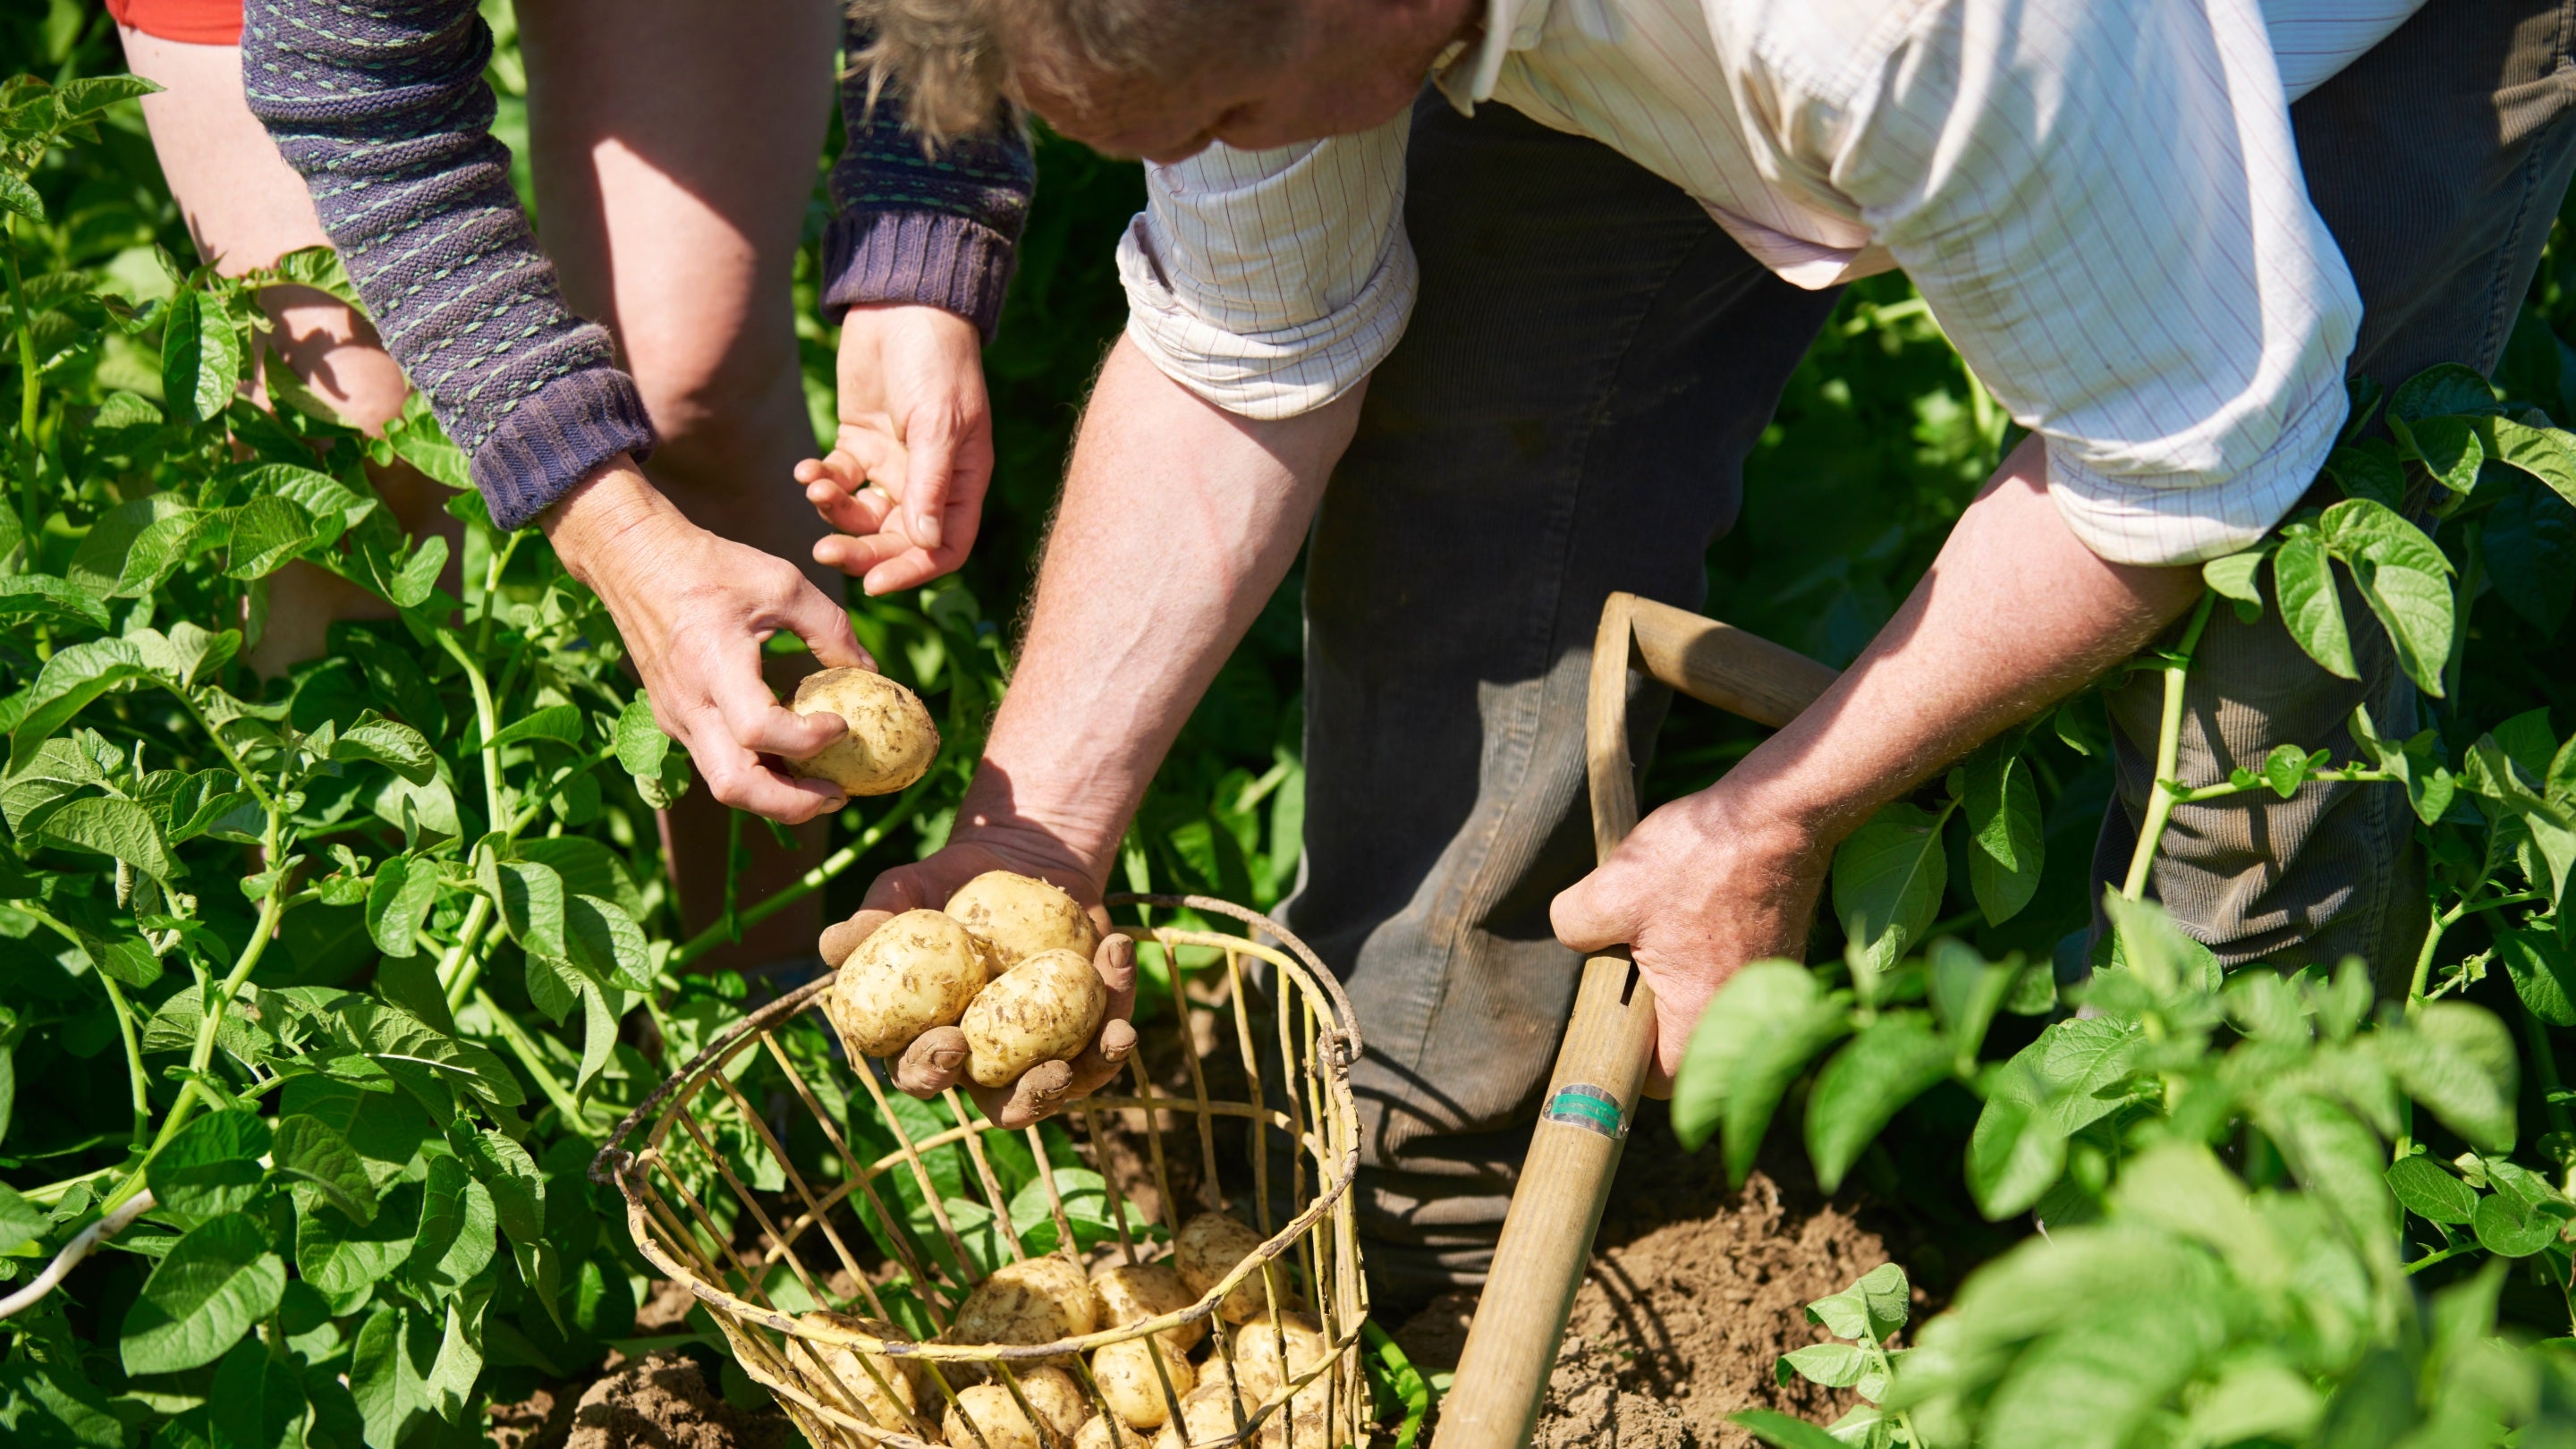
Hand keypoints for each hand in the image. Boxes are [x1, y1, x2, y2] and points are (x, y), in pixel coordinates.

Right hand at [543, 459, 869, 822]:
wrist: (635, 561)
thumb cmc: (710, 566)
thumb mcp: (782, 583)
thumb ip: (831, 628)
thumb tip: (871, 672)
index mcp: (712, 664)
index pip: (757, 730)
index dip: (806, 740)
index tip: (843, 723)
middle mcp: (688, 703)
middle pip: (734, 786)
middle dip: (791, 804)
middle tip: (839, 794)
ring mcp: (677, 718)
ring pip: (724, 784)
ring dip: (776, 797)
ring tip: (824, 785)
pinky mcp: (675, 720)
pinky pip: (718, 762)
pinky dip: (758, 772)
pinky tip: (791, 757)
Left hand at [797, 304, 990, 594]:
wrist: (903, 305)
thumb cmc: (936, 361)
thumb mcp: (938, 423)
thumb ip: (930, 484)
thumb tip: (926, 542)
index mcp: (963, 482)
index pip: (943, 548)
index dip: (912, 570)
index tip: (874, 583)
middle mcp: (930, 481)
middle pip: (896, 539)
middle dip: (861, 549)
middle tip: (824, 553)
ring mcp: (892, 464)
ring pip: (862, 514)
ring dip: (835, 511)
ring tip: (815, 486)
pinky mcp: (859, 443)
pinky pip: (839, 479)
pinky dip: (820, 480)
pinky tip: (806, 469)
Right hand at [821, 836, 1137, 1128]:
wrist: (1017, 861)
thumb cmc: (946, 885)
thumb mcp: (905, 890)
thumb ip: (873, 917)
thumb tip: (832, 942)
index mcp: (928, 1042)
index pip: (921, 1074)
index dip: (929, 1072)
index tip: (947, 1043)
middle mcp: (985, 1062)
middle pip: (1003, 1105)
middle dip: (1028, 1100)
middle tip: (1047, 1071)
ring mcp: (1041, 1051)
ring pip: (1069, 1085)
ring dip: (1095, 1067)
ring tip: (1116, 1032)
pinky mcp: (1089, 1029)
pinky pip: (1108, 1037)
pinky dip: (1122, 1006)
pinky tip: (1120, 957)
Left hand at [1550, 780, 1831, 1094]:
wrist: (1778, 813)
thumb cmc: (1701, 857)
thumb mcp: (1611, 891)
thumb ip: (1574, 927)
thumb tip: (1572, 934)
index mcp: (1699, 1019)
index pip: (1653, 1079)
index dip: (1621, 1053)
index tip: (1604, 1016)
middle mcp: (1740, 1016)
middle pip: (1676, 1040)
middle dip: (1644, 1005)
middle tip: (1627, 956)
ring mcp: (1764, 987)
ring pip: (1700, 1002)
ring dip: (1673, 972)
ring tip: (1662, 923)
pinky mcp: (1776, 956)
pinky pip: (1726, 973)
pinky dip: (1703, 951)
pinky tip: (1692, 907)